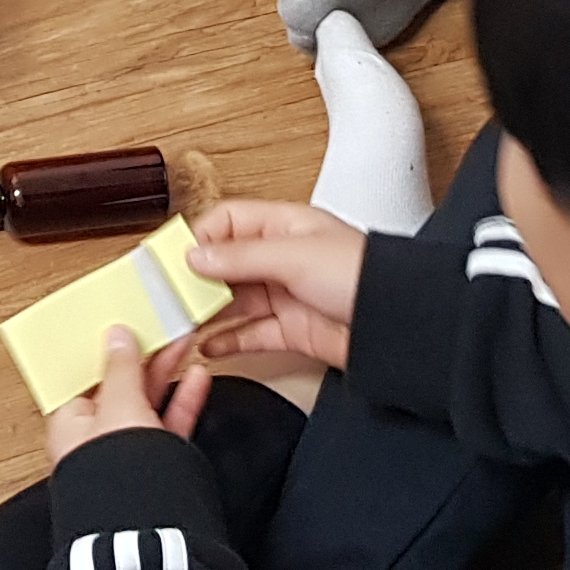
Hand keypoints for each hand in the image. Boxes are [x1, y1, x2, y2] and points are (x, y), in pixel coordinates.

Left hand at [49, 325, 211, 466]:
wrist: (152, 528)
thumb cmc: (118, 478)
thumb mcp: (119, 406)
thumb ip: (122, 369)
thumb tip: (117, 337)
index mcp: (70, 424)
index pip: (84, 375)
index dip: (103, 348)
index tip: (121, 324)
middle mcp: (95, 439)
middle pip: (118, 385)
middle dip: (141, 355)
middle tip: (160, 325)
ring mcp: (127, 451)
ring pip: (147, 401)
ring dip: (166, 371)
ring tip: (183, 341)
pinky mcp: (156, 462)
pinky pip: (168, 422)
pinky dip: (182, 399)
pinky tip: (196, 377)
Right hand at [188, 199, 369, 370]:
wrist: (399, 324)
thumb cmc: (365, 275)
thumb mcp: (295, 255)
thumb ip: (241, 256)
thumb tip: (196, 255)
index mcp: (284, 227)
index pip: (228, 223)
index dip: (199, 238)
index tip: (173, 260)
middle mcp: (282, 259)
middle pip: (226, 265)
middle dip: (197, 281)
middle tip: (171, 297)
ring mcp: (286, 295)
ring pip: (233, 302)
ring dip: (206, 313)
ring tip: (182, 325)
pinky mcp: (291, 330)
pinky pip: (249, 334)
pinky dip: (226, 341)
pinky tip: (208, 346)